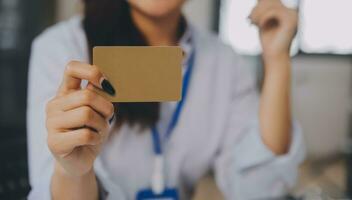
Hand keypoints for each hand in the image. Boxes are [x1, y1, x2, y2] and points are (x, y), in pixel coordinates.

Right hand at [46, 61, 114, 176]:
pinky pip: (85, 134)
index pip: (72, 68)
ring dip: (101, 125)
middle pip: (87, 96)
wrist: (81, 160)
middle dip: (105, 108)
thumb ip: (98, 95)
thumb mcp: (99, 111)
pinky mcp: (54, 142)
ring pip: (86, 114)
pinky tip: (92, 141)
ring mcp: (51, 123)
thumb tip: (105, 83)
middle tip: (107, 118)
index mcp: (65, 93)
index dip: (92, 71)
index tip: (107, 85)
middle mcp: (54, 105)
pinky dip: (96, 138)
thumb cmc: (91, 132)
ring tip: (98, 132)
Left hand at [249, 0, 297, 59]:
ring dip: (258, 13)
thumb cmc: (269, 43)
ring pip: (272, 6)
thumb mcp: (263, 23)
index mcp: (287, 13)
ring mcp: (293, 16)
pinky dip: (264, 18)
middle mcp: (293, 13)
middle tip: (249, 20)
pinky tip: (260, 26)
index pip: (273, 1)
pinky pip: (274, 12)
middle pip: (272, 1)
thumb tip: (259, 0)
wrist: (274, 57)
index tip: (249, 17)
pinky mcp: (291, 21)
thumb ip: (263, 11)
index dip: (260, 6)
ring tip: (252, 23)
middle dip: (257, 9)